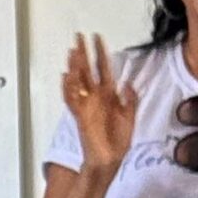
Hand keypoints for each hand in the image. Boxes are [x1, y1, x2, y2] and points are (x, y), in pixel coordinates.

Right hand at [62, 34, 136, 177]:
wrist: (110, 160)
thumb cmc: (118, 142)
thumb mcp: (131, 117)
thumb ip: (130, 99)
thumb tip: (127, 83)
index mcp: (109, 95)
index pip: (103, 68)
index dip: (101, 52)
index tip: (98, 38)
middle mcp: (96, 98)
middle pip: (87, 70)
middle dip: (83, 53)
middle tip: (79, 37)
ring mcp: (87, 106)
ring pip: (78, 81)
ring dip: (75, 66)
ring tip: (72, 51)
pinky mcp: (80, 116)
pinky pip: (72, 99)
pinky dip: (68, 88)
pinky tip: (66, 76)